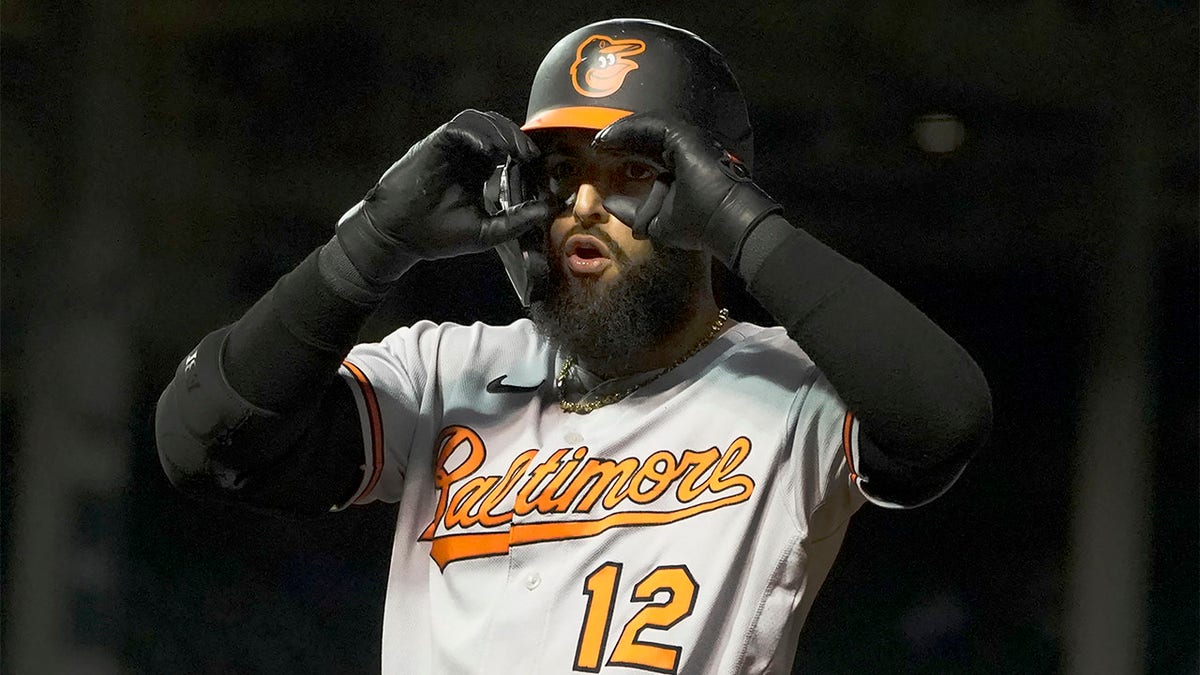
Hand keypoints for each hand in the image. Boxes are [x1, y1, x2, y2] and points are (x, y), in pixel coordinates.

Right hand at [336, 110, 551, 283]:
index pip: (505, 148)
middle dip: (516, 137)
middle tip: (529, 154)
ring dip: (500, 131)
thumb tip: (546, 210)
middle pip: (496, 128)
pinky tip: (489, 151)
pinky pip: (459, 127)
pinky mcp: (433, 145)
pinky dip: (477, 133)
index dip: (522, 150)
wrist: (397, 236)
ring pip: (479, 121)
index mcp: (476, 171)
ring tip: (512, 151)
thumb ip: (515, 220)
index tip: (537, 164)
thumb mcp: (485, 232)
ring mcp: (448, 148)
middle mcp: (464, 155)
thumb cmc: (436, 235)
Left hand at [591, 113, 780, 267]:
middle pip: (645, 137)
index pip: (647, 151)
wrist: (724, 224)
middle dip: (619, 139)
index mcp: (681, 165)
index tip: (602, 156)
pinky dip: (627, 129)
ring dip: (620, 132)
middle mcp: (685, 149)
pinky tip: (609, 137)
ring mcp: (687, 140)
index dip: (624, 151)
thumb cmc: (699, 225)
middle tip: (597, 144)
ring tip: (599, 140)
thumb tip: (608, 203)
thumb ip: (631, 212)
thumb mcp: (656, 221)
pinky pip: (650, 125)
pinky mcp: (684, 137)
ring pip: (647, 128)